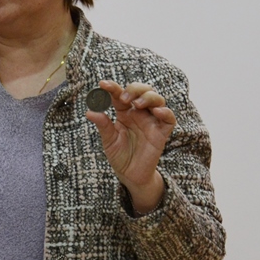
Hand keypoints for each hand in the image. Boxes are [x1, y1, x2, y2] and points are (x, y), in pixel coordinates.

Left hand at [85, 80, 175, 213]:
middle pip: (142, 90)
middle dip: (133, 89)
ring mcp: (152, 121)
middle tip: (123, 99)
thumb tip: (90, 112)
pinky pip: (169, 118)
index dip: (113, 88)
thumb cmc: (120, 156)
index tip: (102, 84)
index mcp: (125, 113)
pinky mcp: (162, 132)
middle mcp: (140, 114)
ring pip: (157, 99)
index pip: (120, 95)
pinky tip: (157, 111)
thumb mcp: (108, 141)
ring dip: (148, 97)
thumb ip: (103, 125)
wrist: (130, 175)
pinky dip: (165, 112)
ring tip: (137, 104)